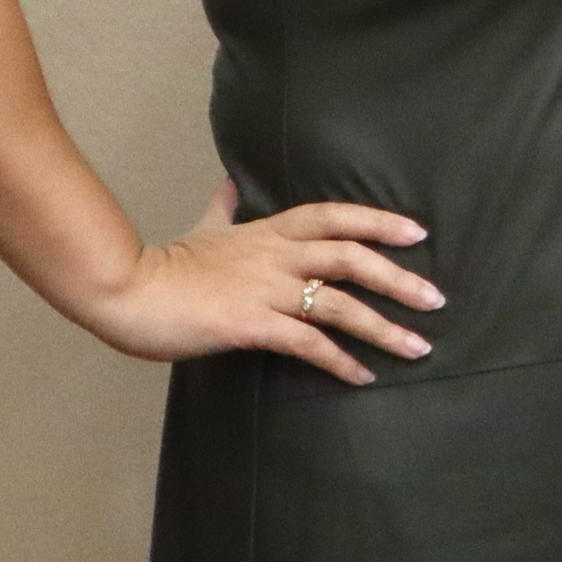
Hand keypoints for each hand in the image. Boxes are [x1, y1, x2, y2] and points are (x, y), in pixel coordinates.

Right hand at [74, 180, 440, 386]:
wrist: (125, 291)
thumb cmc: (164, 265)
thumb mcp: (201, 227)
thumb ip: (223, 207)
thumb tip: (230, 184)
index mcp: (269, 231)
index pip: (336, 217)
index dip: (379, 222)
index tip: (418, 233)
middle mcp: (276, 256)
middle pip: (353, 258)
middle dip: (400, 279)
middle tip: (436, 300)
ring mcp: (265, 290)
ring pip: (341, 305)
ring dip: (384, 328)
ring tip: (418, 347)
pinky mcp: (251, 324)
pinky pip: (308, 344)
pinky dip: (340, 361)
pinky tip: (362, 376)